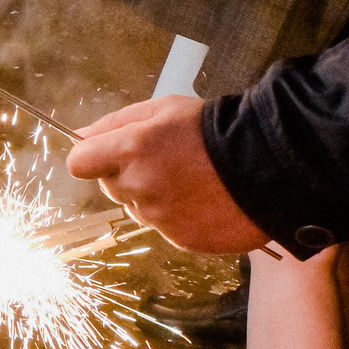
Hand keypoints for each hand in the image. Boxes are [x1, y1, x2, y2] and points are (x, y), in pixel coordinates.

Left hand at [68, 98, 268, 252]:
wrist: (270, 163)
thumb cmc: (214, 130)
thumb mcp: (163, 109)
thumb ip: (115, 123)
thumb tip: (81, 136)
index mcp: (130, 150)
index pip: (79, 163)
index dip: (91, 157)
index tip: (106, 154)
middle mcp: (140, 186)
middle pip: (111, 186)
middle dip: (128, 174)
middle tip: (166, 161)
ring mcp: (161, 217)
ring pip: (139, 208)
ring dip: (155, 196)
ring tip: (192, 180)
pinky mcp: (182, 239)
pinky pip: (167, 228)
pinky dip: (180, 217)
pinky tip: (205, 199)